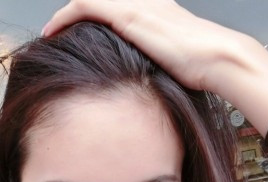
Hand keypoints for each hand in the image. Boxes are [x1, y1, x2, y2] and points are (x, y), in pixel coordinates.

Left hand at [42, 0, 247, 91]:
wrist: (217, 58)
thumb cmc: (203, 68)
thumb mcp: (176, 62)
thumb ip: (158, 64)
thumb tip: (144, 86)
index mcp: (155, 9)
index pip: (114, 7)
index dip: (92, 18)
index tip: (76, 36)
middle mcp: (144, 0)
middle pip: (99, 0)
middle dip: (74, 16)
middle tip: (56, 33)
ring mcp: (136, 4)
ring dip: (65, 16)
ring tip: (50, 33)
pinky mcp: (127, 14)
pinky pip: (85, 6)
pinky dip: (64, 16)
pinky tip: (51, 31)